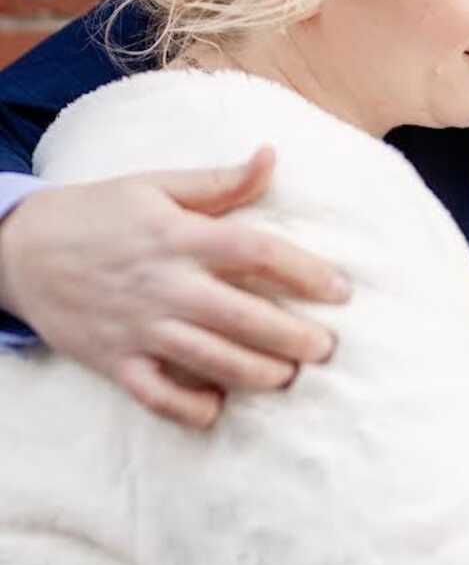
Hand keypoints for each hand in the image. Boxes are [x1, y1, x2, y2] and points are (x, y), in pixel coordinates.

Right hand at [0, 147, 349, 427]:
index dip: (305, 271)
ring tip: (289, 377)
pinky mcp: (115, 362)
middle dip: (293, 337)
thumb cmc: (97, 212)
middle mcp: (165, 285)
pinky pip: (159, 397)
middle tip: (326, 348)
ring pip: (211, 361)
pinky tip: (220, 405)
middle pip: (244, 316)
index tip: (341, 290)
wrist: (18, 249)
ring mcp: (139, 328)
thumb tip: (271, 157)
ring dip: (257, 374)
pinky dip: (192, 407)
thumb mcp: (155, 185)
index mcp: (179, 237)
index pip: (256, 252)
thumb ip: (219, 182)